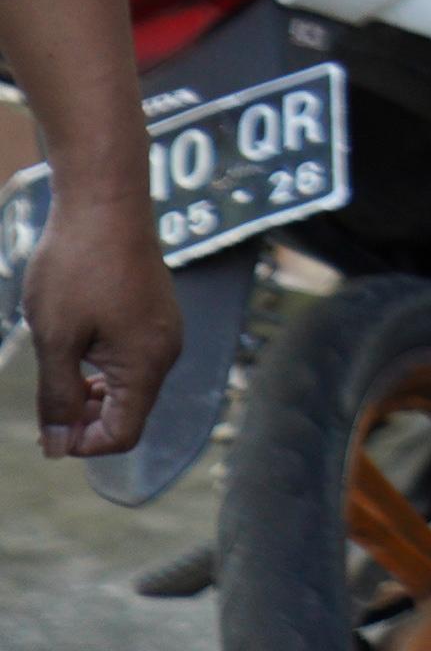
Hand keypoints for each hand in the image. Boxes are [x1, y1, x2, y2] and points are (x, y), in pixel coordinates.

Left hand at [24, 185, 178, 457]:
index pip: (122, 434)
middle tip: (44, 399)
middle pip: (129, 412)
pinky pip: (134, 359)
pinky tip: (76, 343)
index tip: (46, 426)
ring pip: (129, 386)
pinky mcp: (156, 312)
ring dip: (91, 392)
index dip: (82, 444)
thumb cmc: (77, 268)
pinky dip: (103, 368)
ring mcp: (165, 329)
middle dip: (85, 419)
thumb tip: (59, 447)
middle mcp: (166, 351)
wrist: (105, 204)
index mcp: (146, 363)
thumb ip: (57, 397)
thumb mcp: (55, 340)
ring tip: (56, 367)